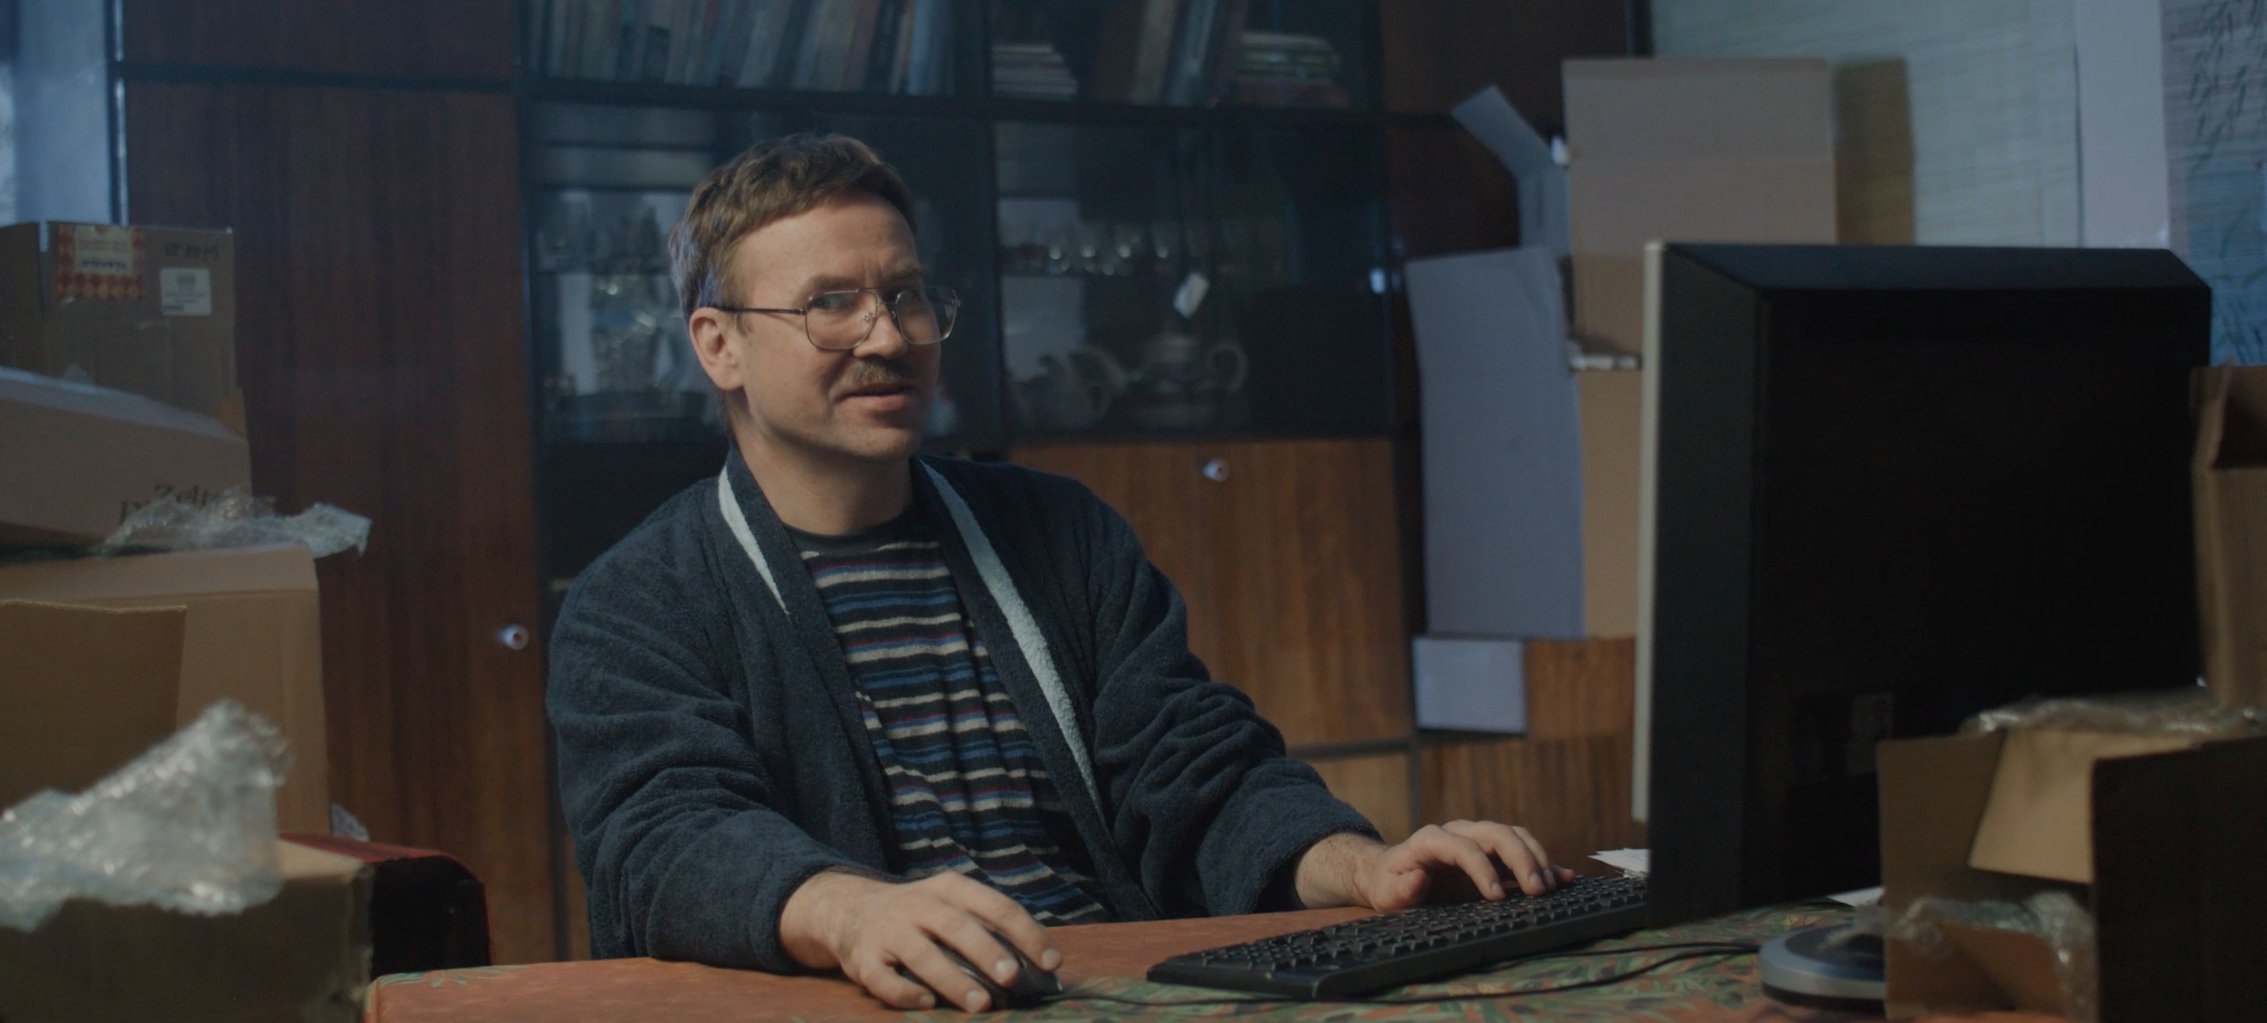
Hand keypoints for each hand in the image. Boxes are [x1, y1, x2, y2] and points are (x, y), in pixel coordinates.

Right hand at [778, 869, 1059, 1011]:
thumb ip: (987, 928)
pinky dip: (905, 992)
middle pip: (958, 926)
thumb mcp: (950, 905)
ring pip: (923, 954)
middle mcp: (918, 904)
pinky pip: (884, 978)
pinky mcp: (864, 958)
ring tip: (980, 1003)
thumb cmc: (919, 915)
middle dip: (987, 951)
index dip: (1026, 933)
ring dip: (953, 980)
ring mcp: (889, 930)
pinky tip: (927, 1004)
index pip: (996, 906)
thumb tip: (1038, 967)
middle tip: (1013, 978)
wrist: (850, 909)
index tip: (1051, 962)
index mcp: (949, 888)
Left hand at [1294, 823, 1580, 911]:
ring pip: (1514, 836)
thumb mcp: (1387, 891)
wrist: (1394, 874)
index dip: (1482, 869)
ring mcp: (1479, 840)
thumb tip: (1419, 876)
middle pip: (1497, 833)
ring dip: (1536, 858)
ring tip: (1550, 888)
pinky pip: (1523, 850)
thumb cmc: (1390, 885)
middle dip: (1520, 859)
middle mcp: (1460, 832)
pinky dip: (1544, 863)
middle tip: (1537, 891)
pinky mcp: (1493, 854)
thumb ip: (1401, 887)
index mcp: (1432, 840)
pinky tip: (1564, 878)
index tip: (1495, 898)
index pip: (1463, 847)